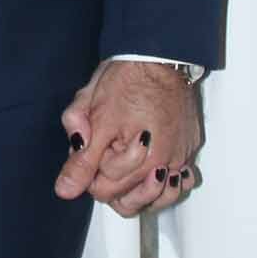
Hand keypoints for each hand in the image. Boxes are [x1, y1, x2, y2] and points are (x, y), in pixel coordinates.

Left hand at [55, 57, 202, 216]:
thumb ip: (81, 159)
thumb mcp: (94, 116)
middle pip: (130, 202)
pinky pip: (180, 181)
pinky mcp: (190, 147)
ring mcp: (180, 156)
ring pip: (158, 199)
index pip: (104, 191)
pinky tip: (153, 172)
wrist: (159, 55)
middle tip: (105, 156)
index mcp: (139, 157)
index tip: (90, 152)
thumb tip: (66, 190)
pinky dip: (166, 182)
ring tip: (126, 170)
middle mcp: (165, 163)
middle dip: (112, 184)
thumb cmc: (127, 80)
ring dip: (139, 191)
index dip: (90, 174)